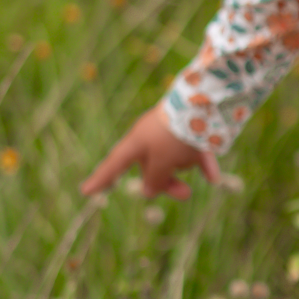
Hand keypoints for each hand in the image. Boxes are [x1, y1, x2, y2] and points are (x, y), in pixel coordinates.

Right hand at [81, 103, 219, 199]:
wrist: (202, 104)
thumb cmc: (175, 136)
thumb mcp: (162, 162)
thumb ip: (154, 179)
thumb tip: (149, 191)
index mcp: (136, 143)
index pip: (114, 165)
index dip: (101, 179)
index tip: (85, 191)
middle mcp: (149, 138)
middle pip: (152, 167)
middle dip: (168, 182)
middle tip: (185, 194)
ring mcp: (170, 133)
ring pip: (175, 159)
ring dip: (186, 163)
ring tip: (197, 155)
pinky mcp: (190, 130)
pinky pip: (195, 152)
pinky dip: (203, 162)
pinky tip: (213, 177)